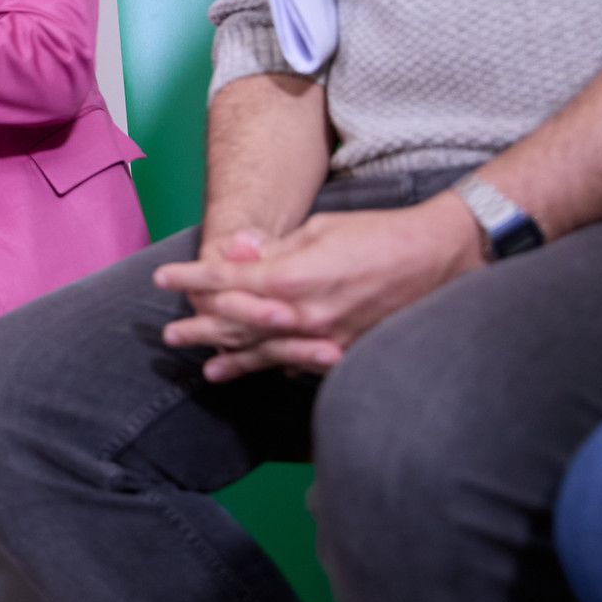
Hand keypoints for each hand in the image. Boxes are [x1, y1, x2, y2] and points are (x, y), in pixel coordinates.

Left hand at [155, 194, 484, 381]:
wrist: (437, 259)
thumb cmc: (376, 235)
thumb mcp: (318, 229)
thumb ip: (273, 248)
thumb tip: (234, 252)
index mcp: (293, 277)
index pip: (227, 282)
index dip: (191, 280)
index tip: (163, 279)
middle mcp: (304, 315)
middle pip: (238, 326)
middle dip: (201, 328)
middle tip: (169, 335)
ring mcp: (326, 339)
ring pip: (266, 353)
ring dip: (232, 360)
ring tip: (205, 368)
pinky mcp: (347, 353)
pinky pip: (301, 364)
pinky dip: (275, 367)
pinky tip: (261, 373)